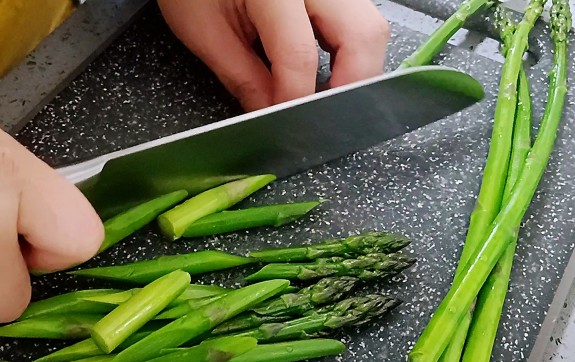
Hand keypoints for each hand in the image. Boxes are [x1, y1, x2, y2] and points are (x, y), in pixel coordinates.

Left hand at [158, 0, 389, 110]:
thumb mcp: (205, 31)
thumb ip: (241, 76)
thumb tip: (270, 114)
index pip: (299, 54)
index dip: (295, 98)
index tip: (287, 128)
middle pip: (362, 36)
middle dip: (350, 85)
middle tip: (324, 118)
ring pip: (369, 27)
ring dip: (356, 68)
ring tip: (324, 97)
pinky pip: (357, 20)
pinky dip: (349, 51)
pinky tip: (327, 72)